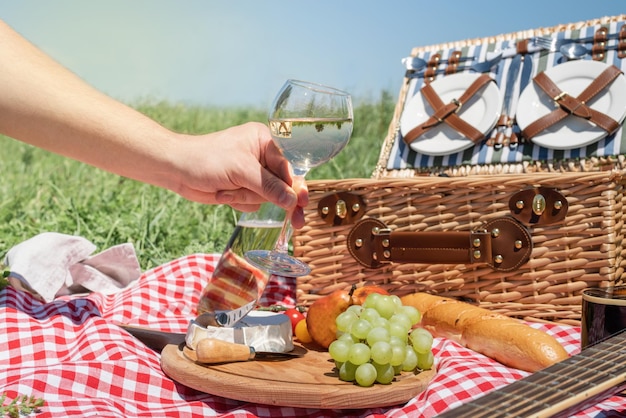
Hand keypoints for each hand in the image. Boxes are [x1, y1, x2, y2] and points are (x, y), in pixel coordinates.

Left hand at [166, 122, 307, 227]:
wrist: (177, 170)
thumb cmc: (207, 160)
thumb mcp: (241, 170)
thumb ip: (269, 186)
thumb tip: (293, 201)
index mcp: (264, 141)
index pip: (288, 166)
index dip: (296, 185)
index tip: (303, 201)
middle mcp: (261, 157)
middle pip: (282, 184)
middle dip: (280, 200)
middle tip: (297, 222)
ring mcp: (252, 174)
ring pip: (266, 197)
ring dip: (246, 198)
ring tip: (226, 189)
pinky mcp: (243, 188)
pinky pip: (253, 204)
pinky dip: (238, 202)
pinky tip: (222, 194)